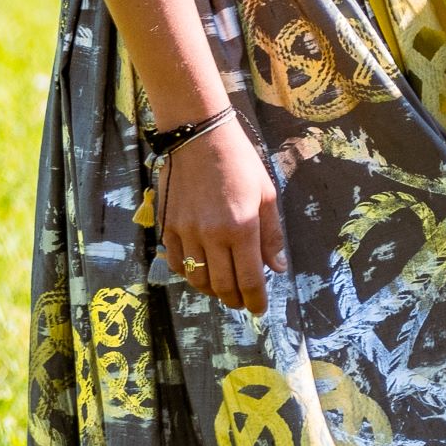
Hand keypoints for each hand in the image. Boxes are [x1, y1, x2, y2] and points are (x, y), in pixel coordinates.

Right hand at [157, 117, 280, 313]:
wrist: (198, 135)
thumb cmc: (239, 161)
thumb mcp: (266, 194)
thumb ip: (271, 235)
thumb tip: (276, 268)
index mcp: (241, 228)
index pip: (249, 279)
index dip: (255, 301)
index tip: (259, 310)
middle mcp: (212, 235)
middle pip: (222, 285)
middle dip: (235, 300)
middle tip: (242, 302)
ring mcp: (186, 232)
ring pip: (197, 279)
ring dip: (212, 290)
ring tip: (223, 289)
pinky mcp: (168, 226)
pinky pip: (177, 263)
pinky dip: (190, 274)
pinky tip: (200, 270)